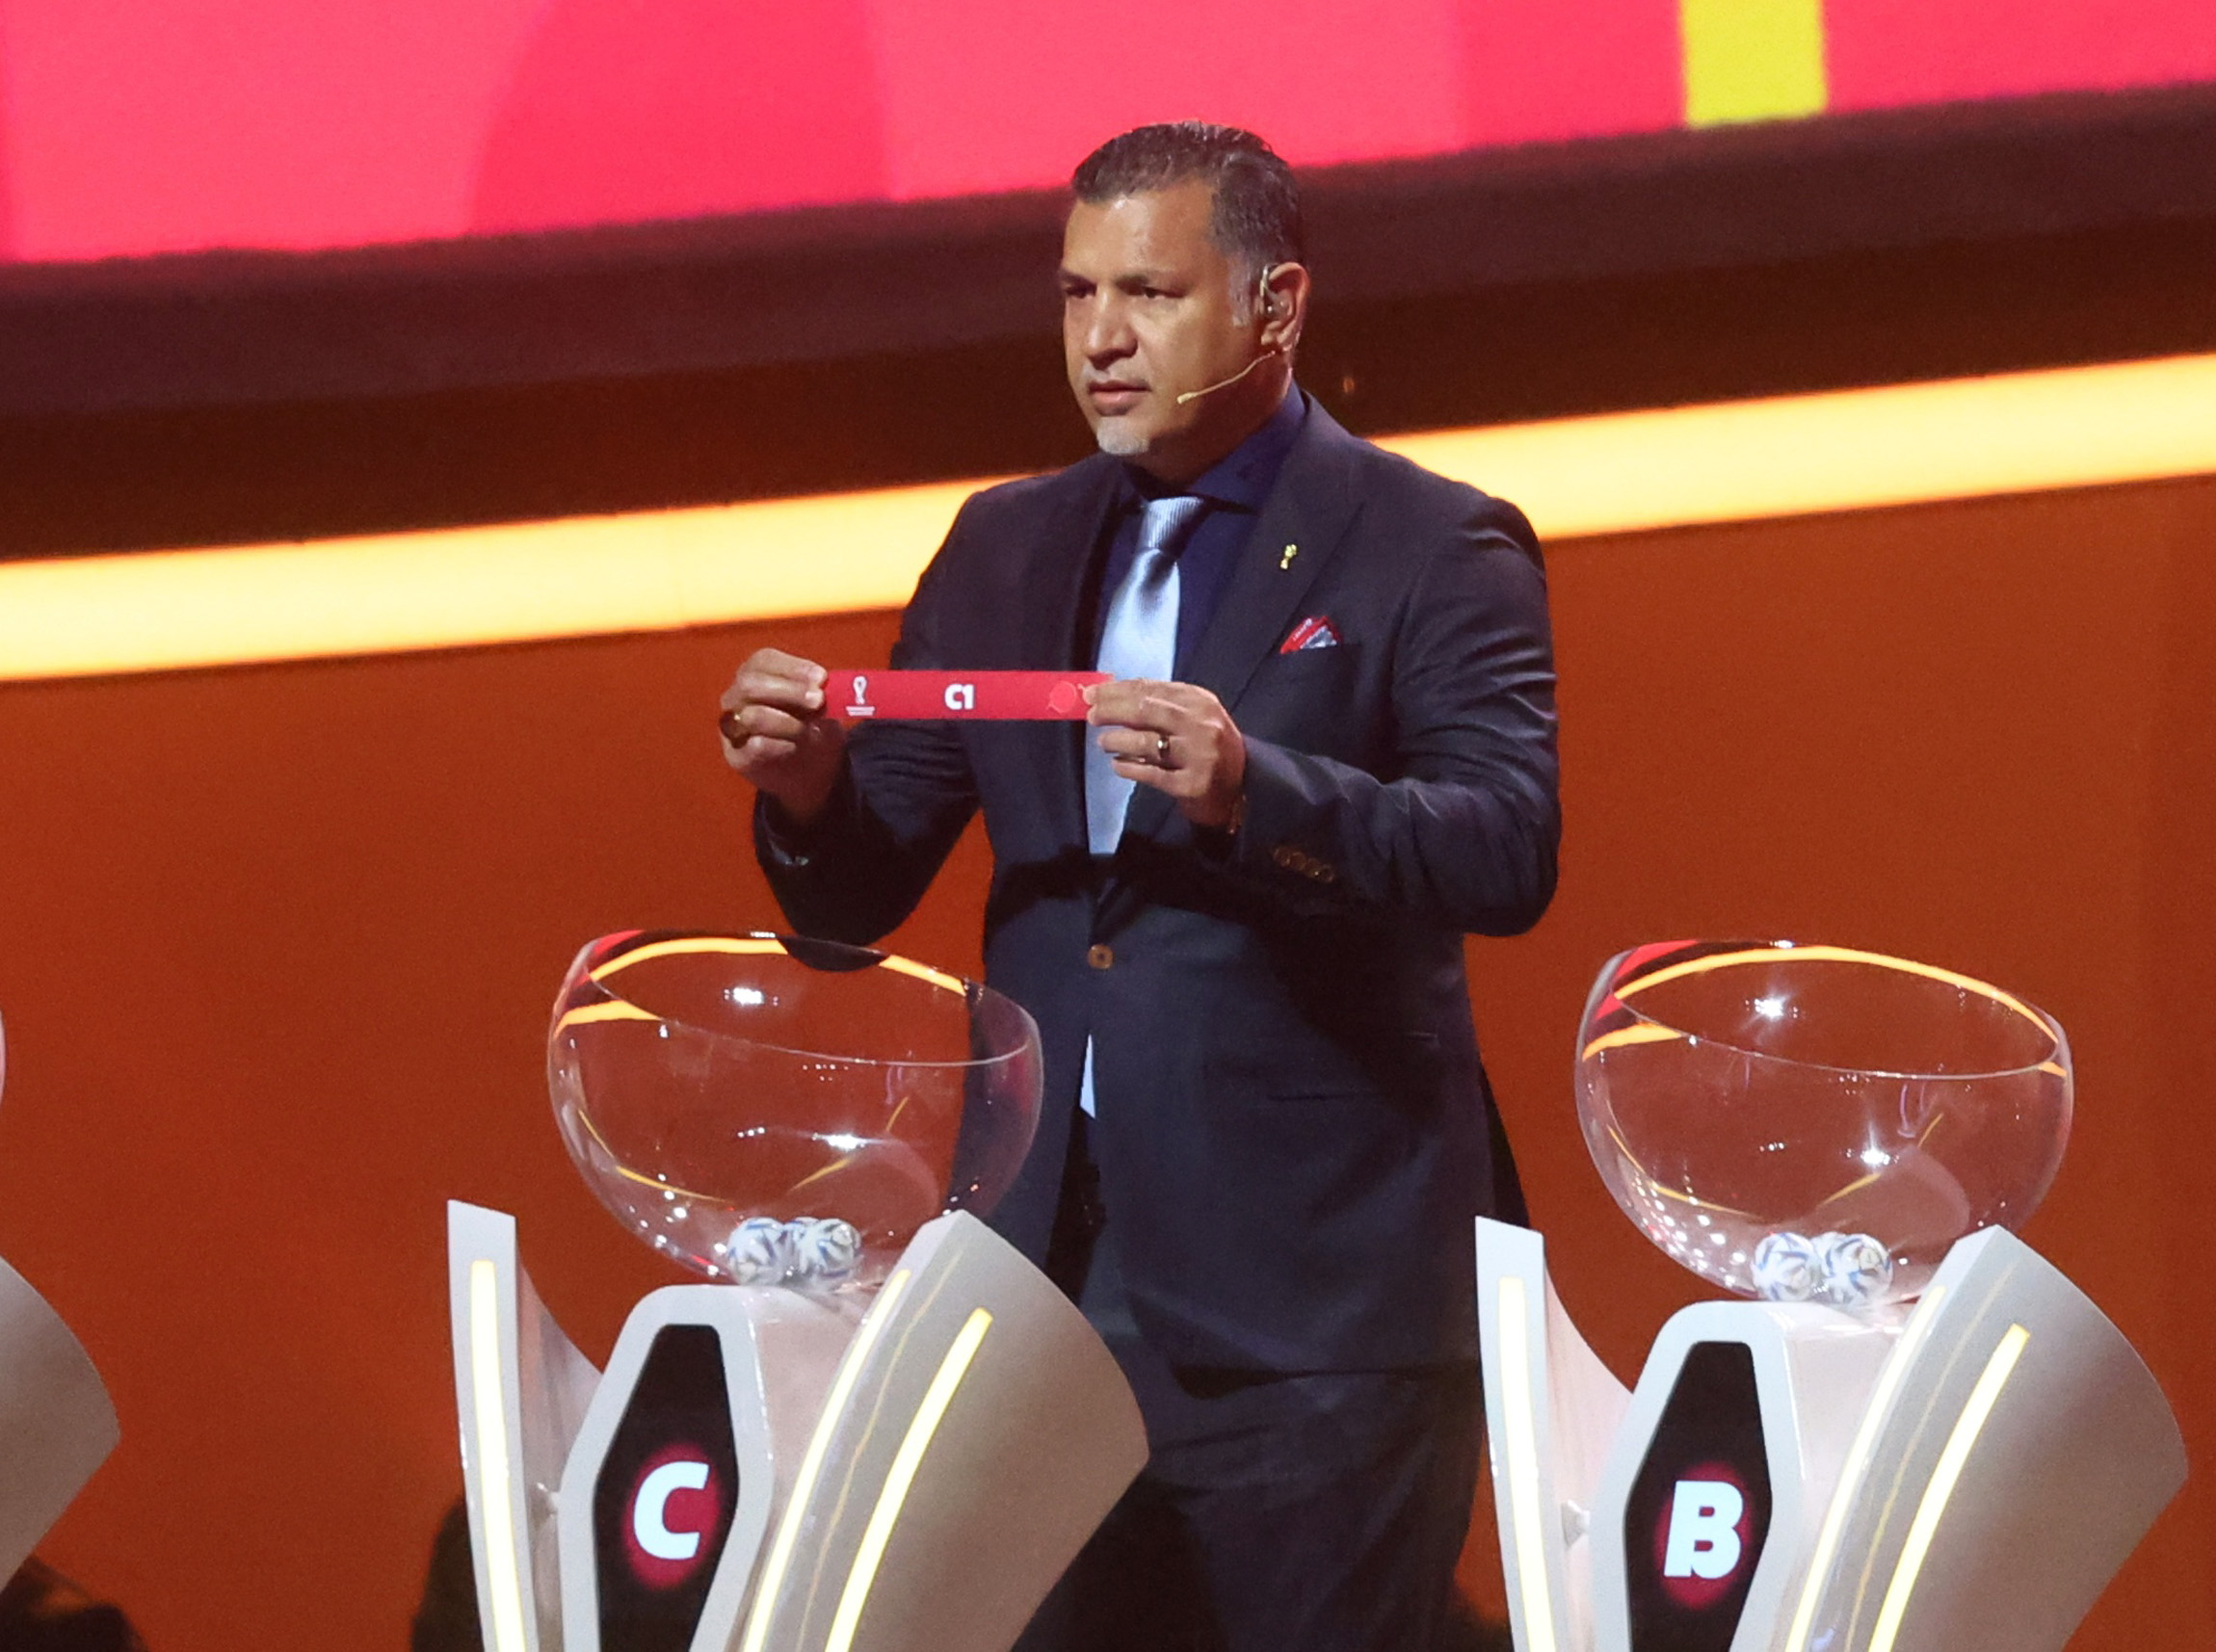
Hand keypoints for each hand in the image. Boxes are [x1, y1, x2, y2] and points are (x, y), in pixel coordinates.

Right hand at [719, 649, 845, 823]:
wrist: (809, 773)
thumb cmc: (812, 728)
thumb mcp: (821, 707)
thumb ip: (820, 694)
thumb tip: (825, 685)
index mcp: (756, 674)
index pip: (764, 660)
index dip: (793, 667)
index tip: (822, 678)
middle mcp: (737, 696)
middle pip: (751, 684)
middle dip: (789, 690)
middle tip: (818, 700)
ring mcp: (733, 726)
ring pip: (752, 716)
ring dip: (788, 721)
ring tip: (811, 730)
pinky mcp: (737, 756)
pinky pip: (756, 746)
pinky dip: (782, 745)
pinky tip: (796, 746)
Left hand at [1085, 678, 1245, 829]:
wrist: (1240, 787)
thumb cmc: (1206, 747)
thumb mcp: (1191, 717)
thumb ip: (1158, 705)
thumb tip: (1110, 696)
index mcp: (1200, 701)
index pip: (1152, 689)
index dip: (1117, 690)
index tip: (1092, 693)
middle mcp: (1202, 725)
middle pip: (1147, 711)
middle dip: (1113, 710)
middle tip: (1091, 715)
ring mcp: (1199, 755)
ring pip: (1147, 743)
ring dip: (1118, 741)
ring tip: (1103, 743)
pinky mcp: (1192, 784)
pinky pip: (1152, 774)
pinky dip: (1130, 768)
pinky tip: (1117, 765)